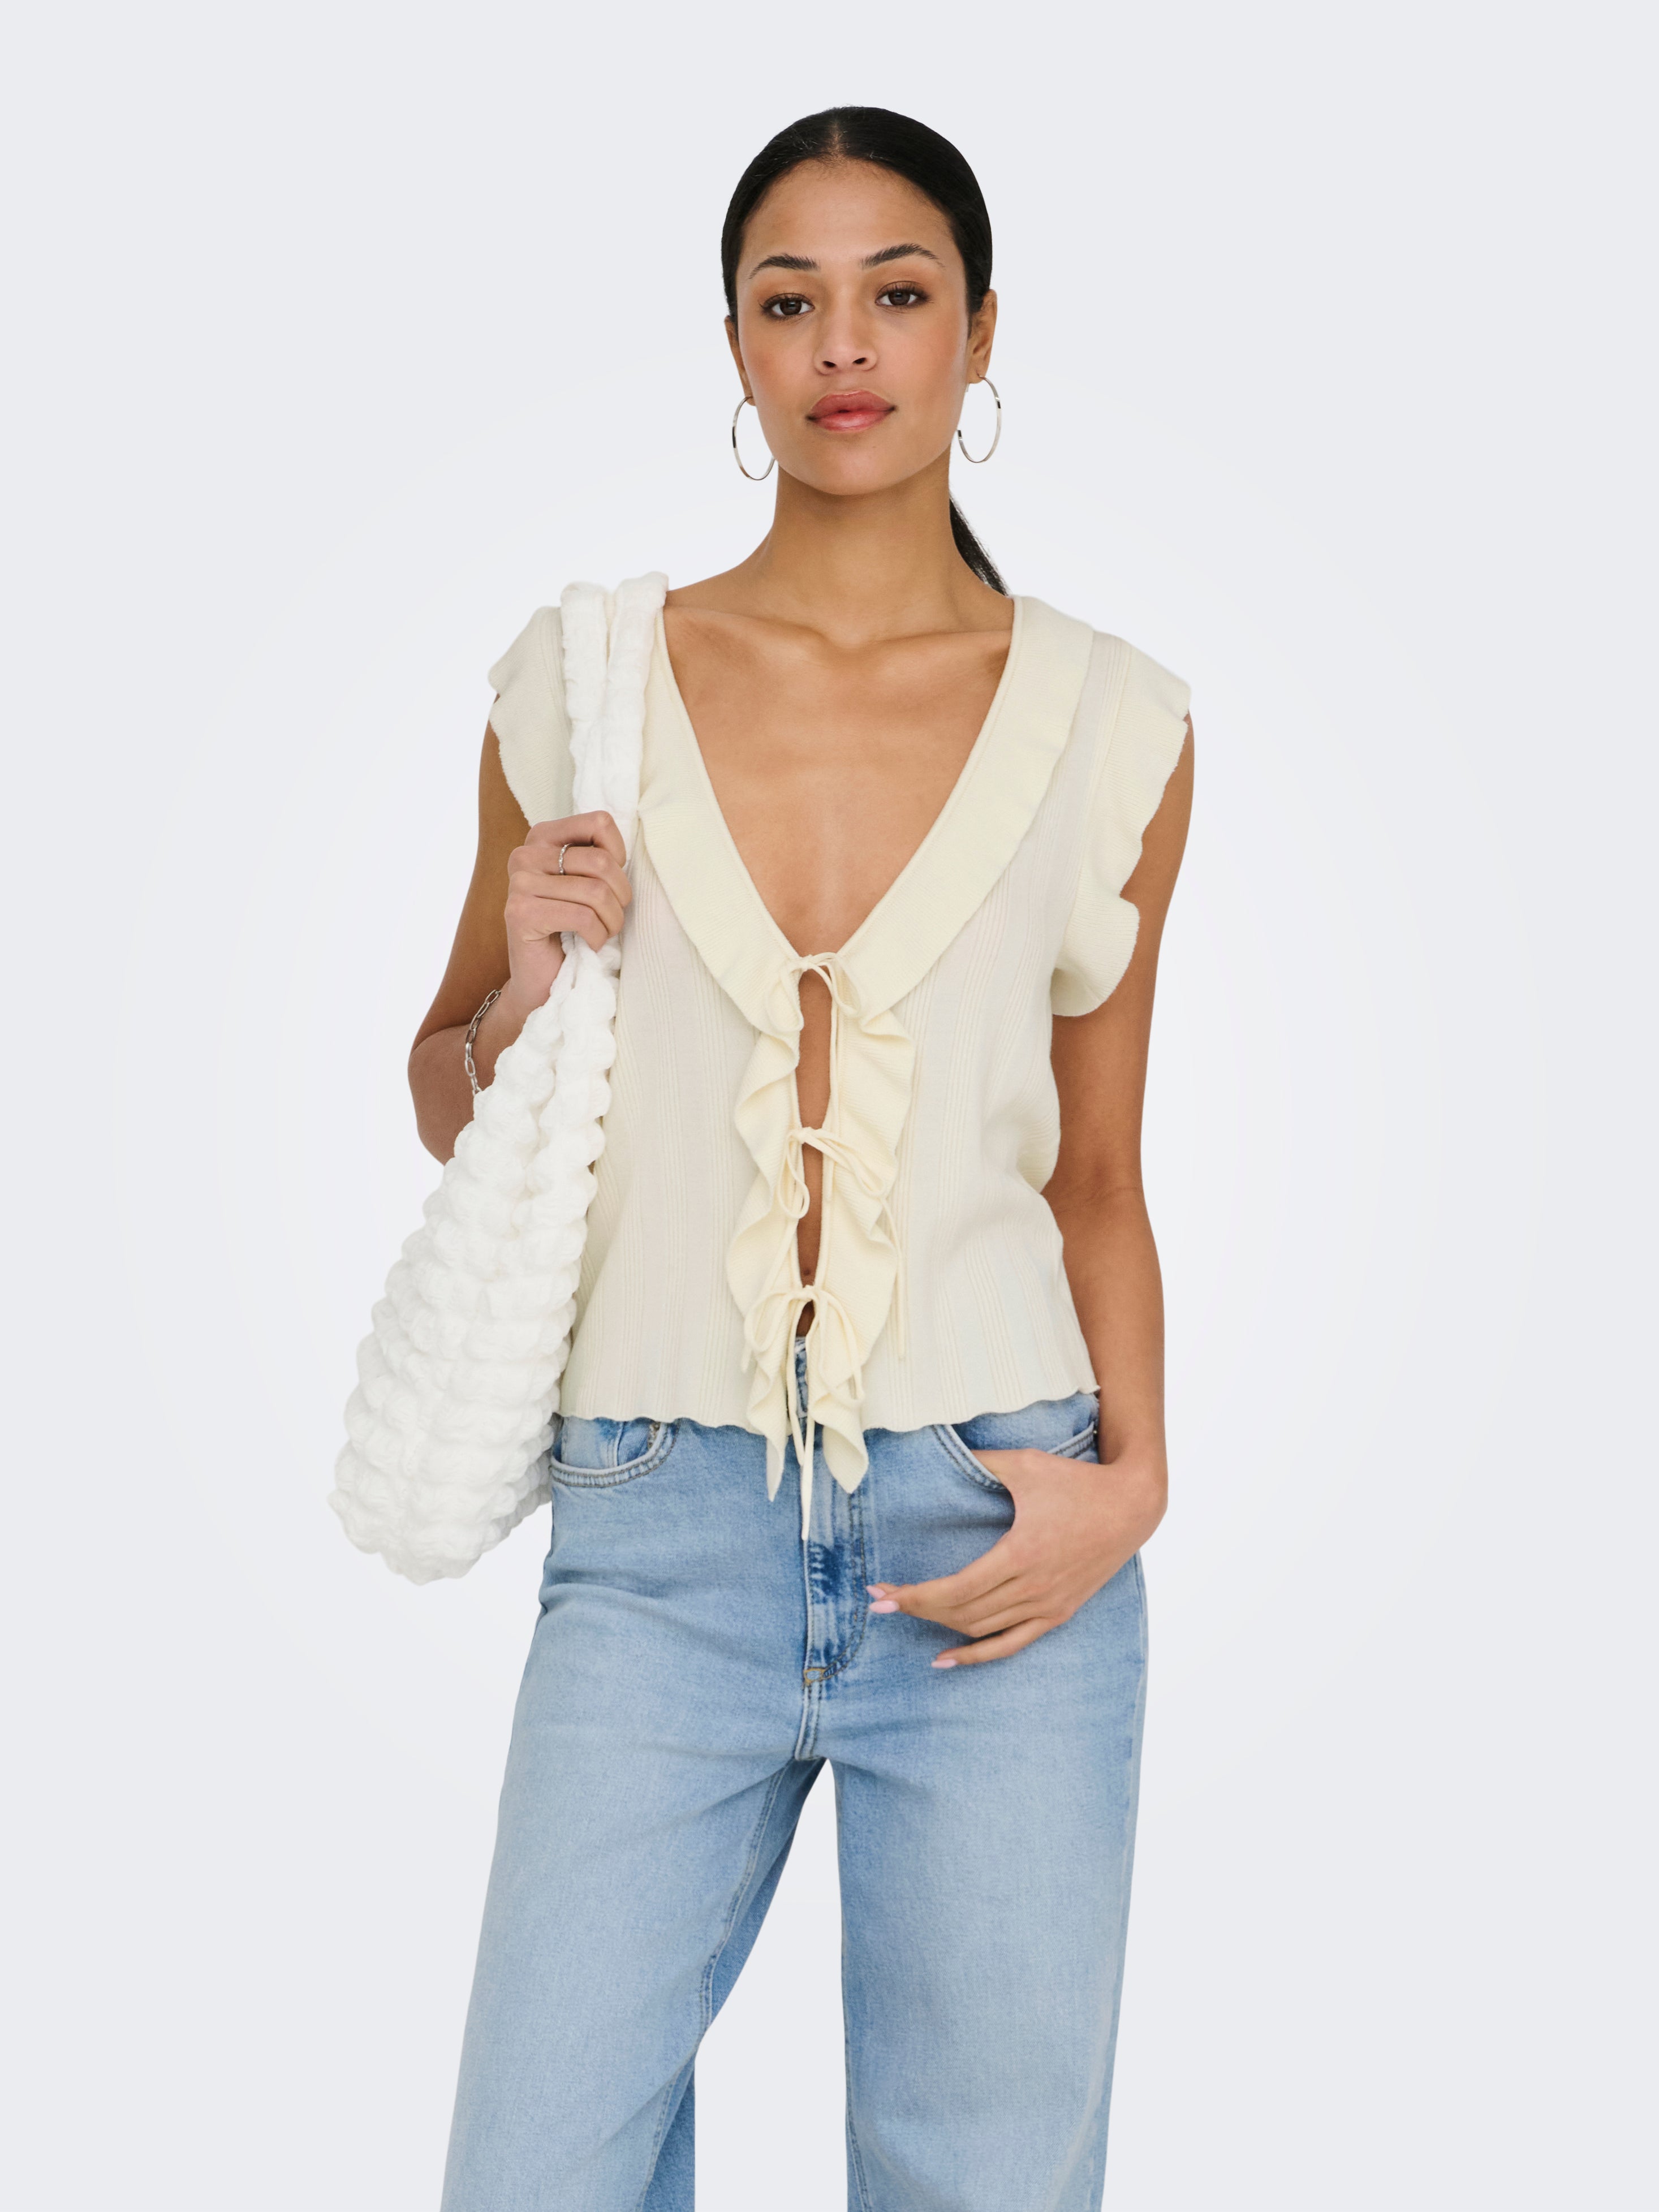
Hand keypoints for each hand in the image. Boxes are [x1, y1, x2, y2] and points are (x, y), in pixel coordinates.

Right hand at [502, 810, 631, 1013]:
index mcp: (542, 837)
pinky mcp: (520, 913)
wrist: (542, 979)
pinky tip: (589, 943)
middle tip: (613, 916)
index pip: (599, 822)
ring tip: (603, 932)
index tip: (611, 882)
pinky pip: (582, 917)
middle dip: (621, 896)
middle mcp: (525, 854)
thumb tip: (634, 834)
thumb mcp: (587, 882)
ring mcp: (519, 883)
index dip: (619, 855)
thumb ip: (598, 855)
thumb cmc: (572, 928)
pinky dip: (598, 936)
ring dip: (612, 921)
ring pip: (596, 892)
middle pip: (601, 861)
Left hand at [867, 1446, 1166, 1667]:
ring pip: (982, 1629)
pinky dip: (977, 1655)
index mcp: (1022, 1554)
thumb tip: (945, 1451)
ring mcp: (1048, 1605)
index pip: (955, 1589)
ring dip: (940, 1626)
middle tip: (882, 1600)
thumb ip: (983, 1462)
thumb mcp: (1026, 1464)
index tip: (881, 1595)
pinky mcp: (1059, 1613)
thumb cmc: (1078, 1481)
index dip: (914, 1596)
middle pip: (961, 1612)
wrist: (1132, 1505)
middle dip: (917, 1608)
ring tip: (908, 1614)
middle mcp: (1034, 1587)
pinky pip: (1011, 1643)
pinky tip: (945, 1659)